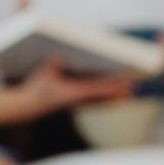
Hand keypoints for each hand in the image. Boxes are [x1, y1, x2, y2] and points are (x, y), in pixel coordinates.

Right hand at [21, 57, 135, 114]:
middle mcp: (78, 100)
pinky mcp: (76, 103)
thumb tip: (57, 57)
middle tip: (134, 85)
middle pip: (102, 96)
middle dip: (117, 90)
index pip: (96, 89)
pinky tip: (117, 97)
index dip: (110, 86)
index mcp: (73, 94)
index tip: (123, 83)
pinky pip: (96, 102)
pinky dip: (107, 99)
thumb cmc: (36, 89)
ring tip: (129, 92)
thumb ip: (51, 66)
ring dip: (114, 96)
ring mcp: (78, 103)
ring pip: (101, 100)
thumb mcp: (42, 75)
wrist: (29, 107)